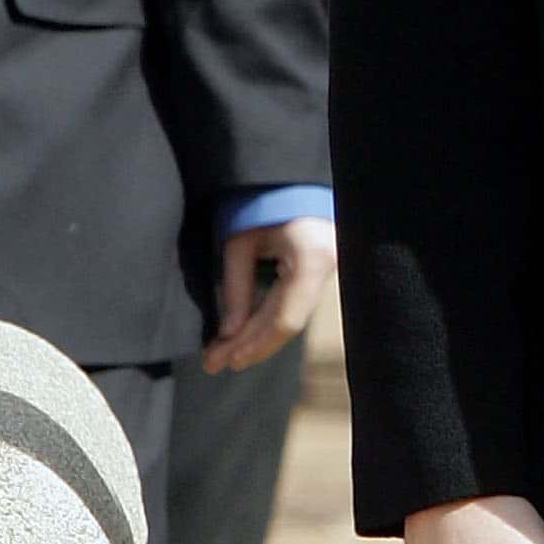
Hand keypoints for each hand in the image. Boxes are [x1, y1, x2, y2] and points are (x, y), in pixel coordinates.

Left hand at [204, 215, 336, 372]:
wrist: (285, 179)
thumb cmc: (259, 203)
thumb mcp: (239, 244)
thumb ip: (237, 290)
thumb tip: (229, 333)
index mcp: (312, 260)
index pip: (285, 318)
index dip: (255, 344)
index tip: (225, 360)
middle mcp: (327, 268)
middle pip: (288, 322)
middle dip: (249, 345)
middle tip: (215, 364)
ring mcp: (328, 270)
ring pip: (291, 316)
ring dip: (257, 337)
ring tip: (223, 355)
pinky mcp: (320, 271)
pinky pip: (294, 304)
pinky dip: (267, 321)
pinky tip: (244, 336)